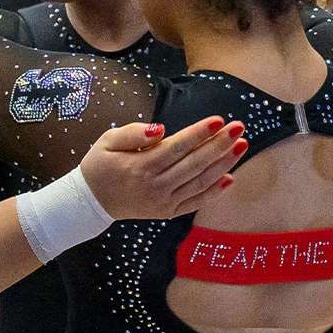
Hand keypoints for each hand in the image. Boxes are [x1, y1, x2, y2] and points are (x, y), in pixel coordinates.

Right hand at [80, 117, 246, 219]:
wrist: (91, 202)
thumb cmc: (100, 166)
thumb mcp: (107, 141)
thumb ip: (133, 133)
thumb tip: (160, 129)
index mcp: (140, 166)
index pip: (177, 147)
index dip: (199, 133)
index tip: (218, 120)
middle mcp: (155, 185)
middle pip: (194, 163)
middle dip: (219, 144)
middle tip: (240, 128)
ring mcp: (163, 201)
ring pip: (200, 182)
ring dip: (223, 164)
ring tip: (241, 146)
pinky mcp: (168, 212)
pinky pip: (196, 201)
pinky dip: (215, 191)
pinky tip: (230, 176)